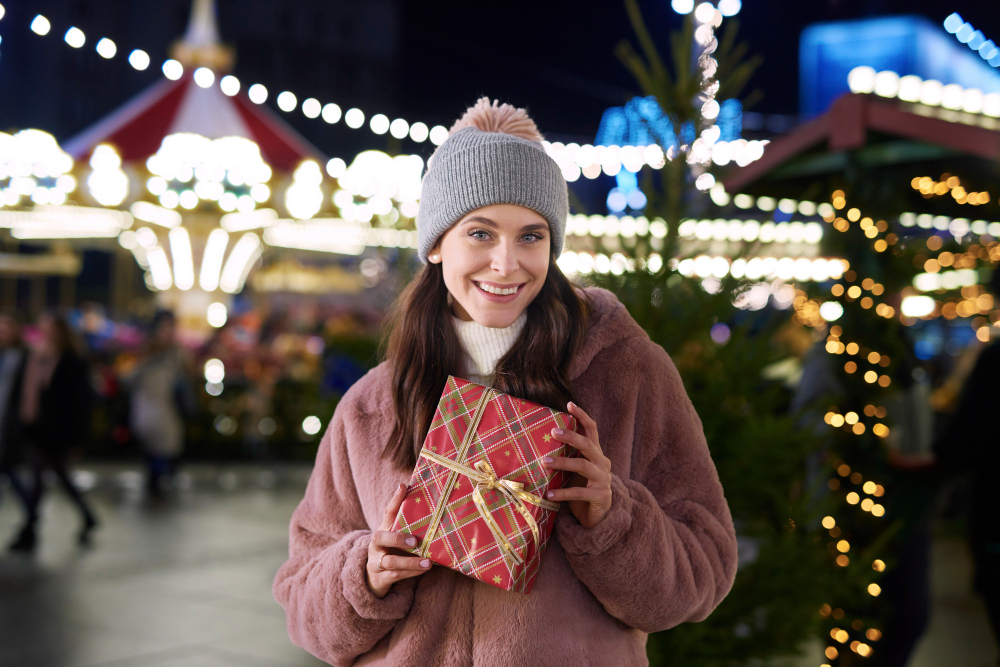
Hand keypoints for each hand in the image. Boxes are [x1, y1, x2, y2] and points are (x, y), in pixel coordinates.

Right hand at [365, 482, 432, 597]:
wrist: (374, 578)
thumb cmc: (391, 551)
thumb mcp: (396, 537)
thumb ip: (409, 526)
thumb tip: (434, 510)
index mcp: (383, 530)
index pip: (388, 513)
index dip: (395, 500)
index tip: (403, 486)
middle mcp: (377, 544)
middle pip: (380, 537)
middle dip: (397, 538)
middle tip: (414, 541)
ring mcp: (377, 561)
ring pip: (391, 561)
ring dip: (410, 561)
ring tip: (428, 562)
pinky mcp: (382, 577)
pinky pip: (396, 575)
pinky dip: (411, 572)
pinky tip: (424, 569)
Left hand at [541, 402, 612, 528]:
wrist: (600, 516)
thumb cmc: (582, 488)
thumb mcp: (576, 470)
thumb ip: (568, 456)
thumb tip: (541, 441)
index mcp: (596, 453)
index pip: (592, 429)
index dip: (582, 416)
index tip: (569, 404)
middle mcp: (602, 463)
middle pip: (587, 444)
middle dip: (571, 436)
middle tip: (553, 432)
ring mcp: (603, 479)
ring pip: (582, 465)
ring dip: (562, 463)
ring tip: (544, 463)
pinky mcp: (601, 496)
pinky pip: (579, 493)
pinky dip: (562, 493)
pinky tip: (549, 494)